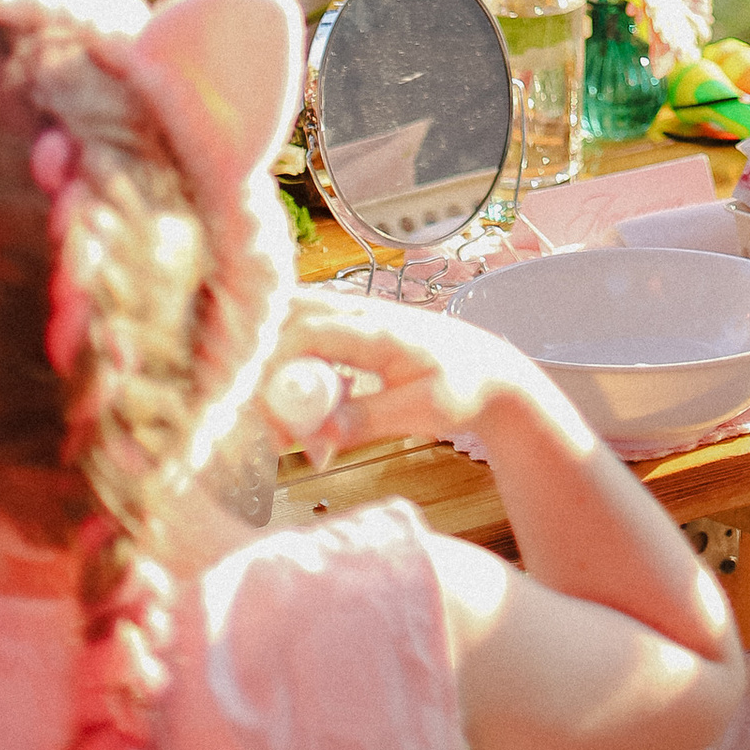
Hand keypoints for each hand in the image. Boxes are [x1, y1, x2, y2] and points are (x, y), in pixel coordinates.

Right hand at [275, 288, 565, 459]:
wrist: (486, 369)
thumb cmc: (461, 386)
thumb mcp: (421, 410)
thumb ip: (369, 419)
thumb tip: (319, 435)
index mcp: (375, 327)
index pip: (302, 334)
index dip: (275, 377)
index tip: (274, 428)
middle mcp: (356, 311)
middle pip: (282, 326)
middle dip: (262, 378)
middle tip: (273, 437)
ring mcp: (348, 316)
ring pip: (285, 331)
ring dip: (272, 378)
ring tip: (287, 436)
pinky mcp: (343, 330)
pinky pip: (298, 341)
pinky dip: (287, 376)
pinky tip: (301, 420)